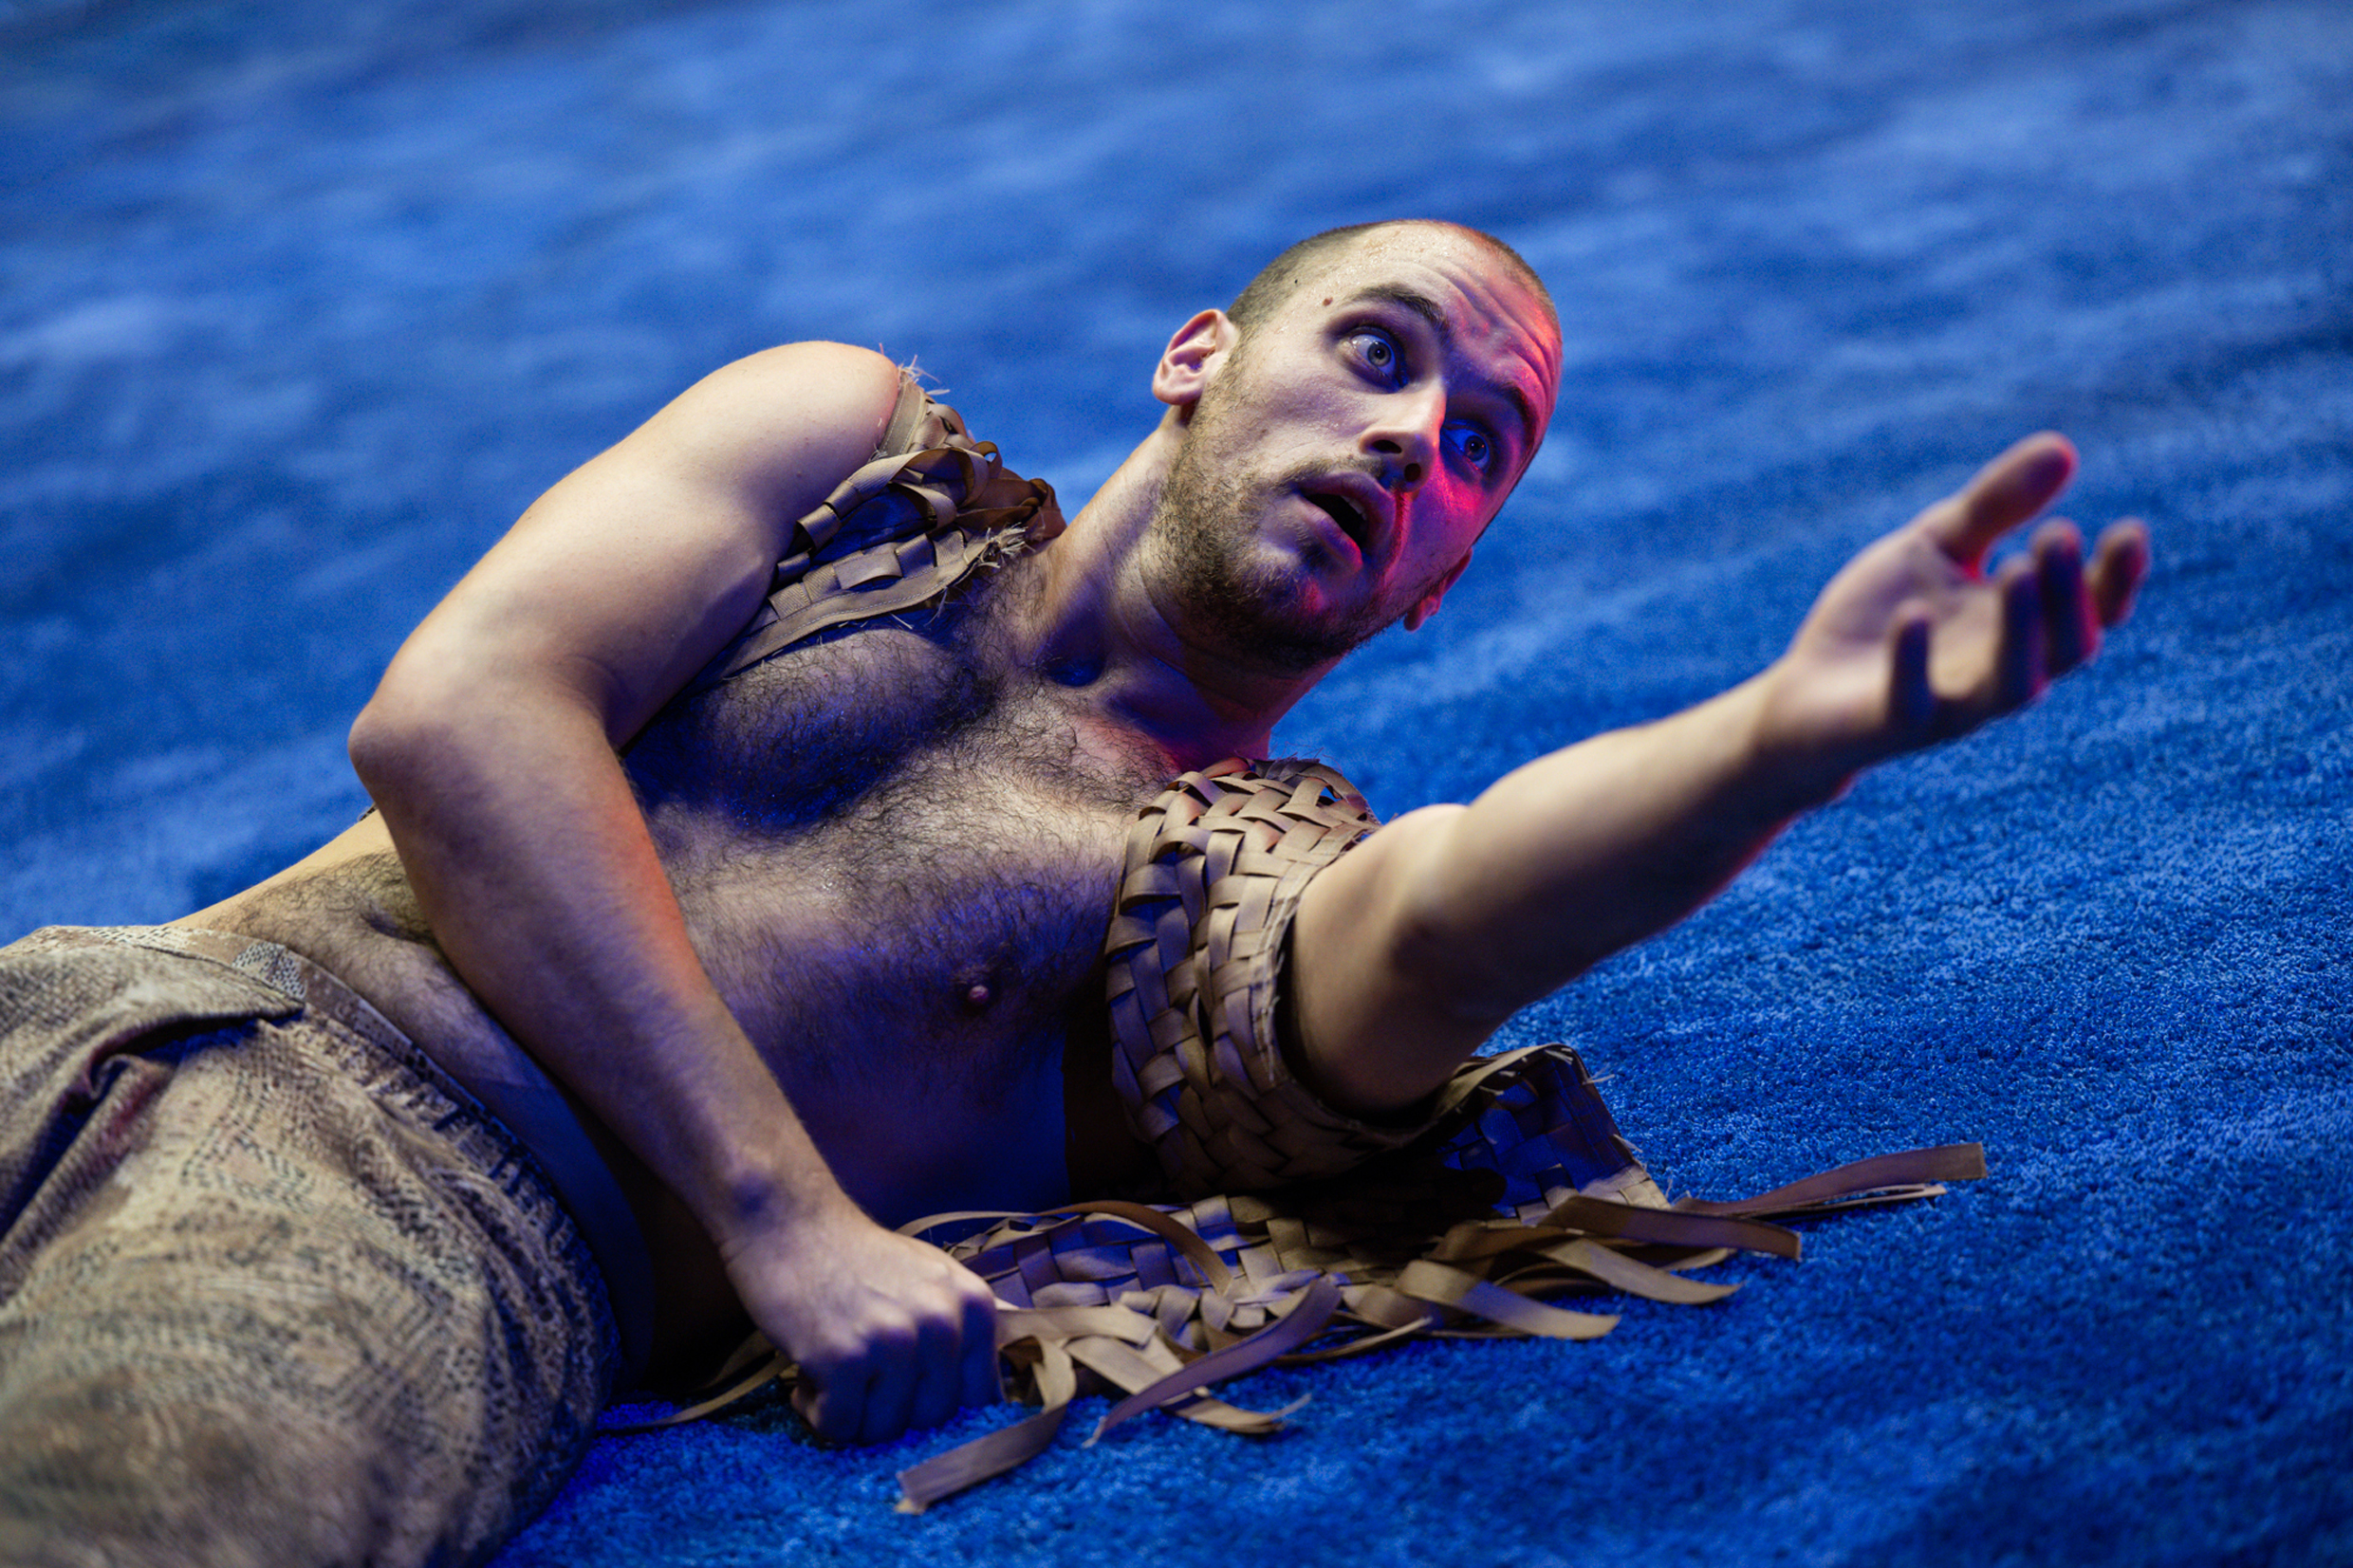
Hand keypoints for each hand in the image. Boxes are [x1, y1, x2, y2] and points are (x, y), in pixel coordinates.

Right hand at [720, 1199, 1001, 1445]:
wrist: (790, 1221)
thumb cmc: (859, 1258)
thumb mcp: (934, 1280)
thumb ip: (964, 1332)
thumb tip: (997, 1393)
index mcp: (974, 1308)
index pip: (980, 1401)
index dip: (940, 1412)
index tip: (909, 1402)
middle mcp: (944, 1325)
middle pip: (929, 1422)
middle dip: (890, 1413)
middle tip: (859, 1380)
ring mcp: (895, 1342)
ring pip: (882, 1432)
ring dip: (851, 1414)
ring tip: (832, 1371)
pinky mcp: (844, 1358)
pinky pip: (839, 1427)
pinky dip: (817, 1413)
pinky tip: (808, 1377)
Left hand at [1759, 433, 2149, 786]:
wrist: (1802, 692)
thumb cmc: (1880, 618)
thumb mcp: (1936, 548)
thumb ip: (1995, 507)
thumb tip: (2063, 448)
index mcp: (2019, 629)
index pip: (2090, 610)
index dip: (2117, 578)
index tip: (2129, 531)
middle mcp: (2000, 674)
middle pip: (2065, 647)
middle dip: (2067, 594)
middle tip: (2057, 534)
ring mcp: (1952, 707)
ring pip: (2013, 684)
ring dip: (2020, 629)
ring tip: (2016, 567)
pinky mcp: (1894, 725)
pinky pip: (1913, 701)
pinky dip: (1915, 661)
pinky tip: (1914, 615)